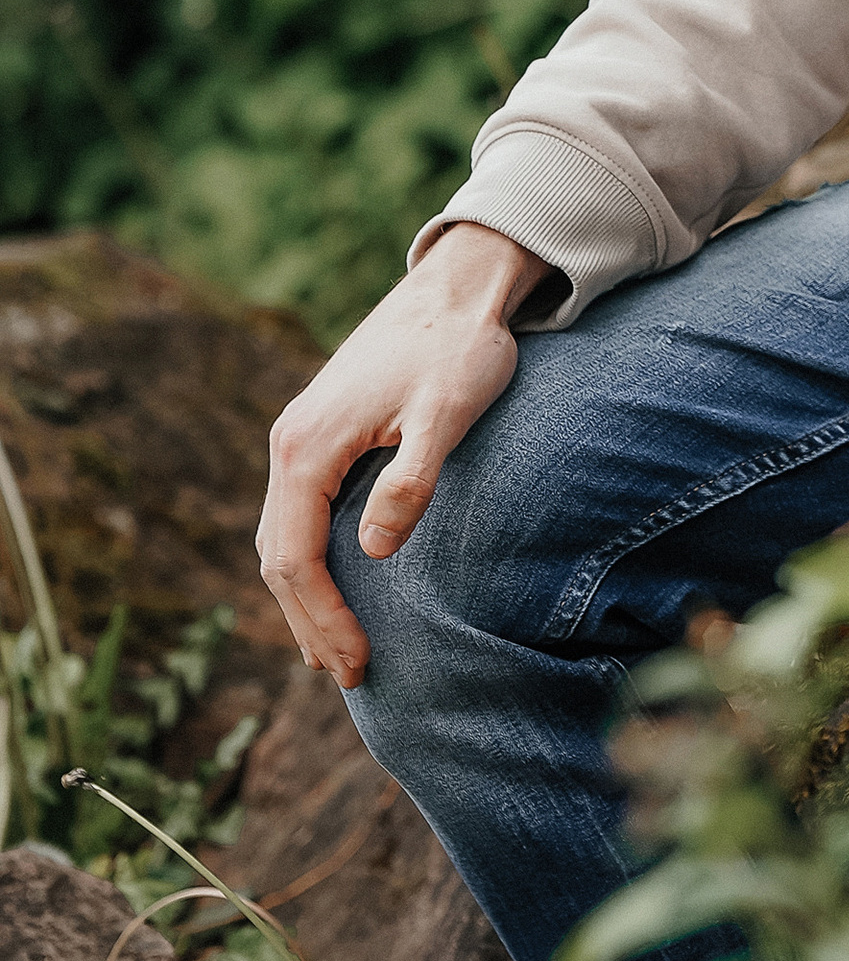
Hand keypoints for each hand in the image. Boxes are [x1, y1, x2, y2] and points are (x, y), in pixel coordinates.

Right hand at [257, 223, 548, 688]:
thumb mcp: (446, 415)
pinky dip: (309, 560)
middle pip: (278, 557)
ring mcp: (301, 437)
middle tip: (349, 675)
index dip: (323, 618)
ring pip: (282, 536)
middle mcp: (290, 443)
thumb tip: (374, 551)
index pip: (295, 559)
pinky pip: (299, 513)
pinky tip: (336, 585)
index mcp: (308, 447)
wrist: (457, 285)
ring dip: (305, 597)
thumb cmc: (458, 349)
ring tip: (335, 649)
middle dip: (309, 621)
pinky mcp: (321, 433)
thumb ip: (412, 482)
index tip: (357, 663)